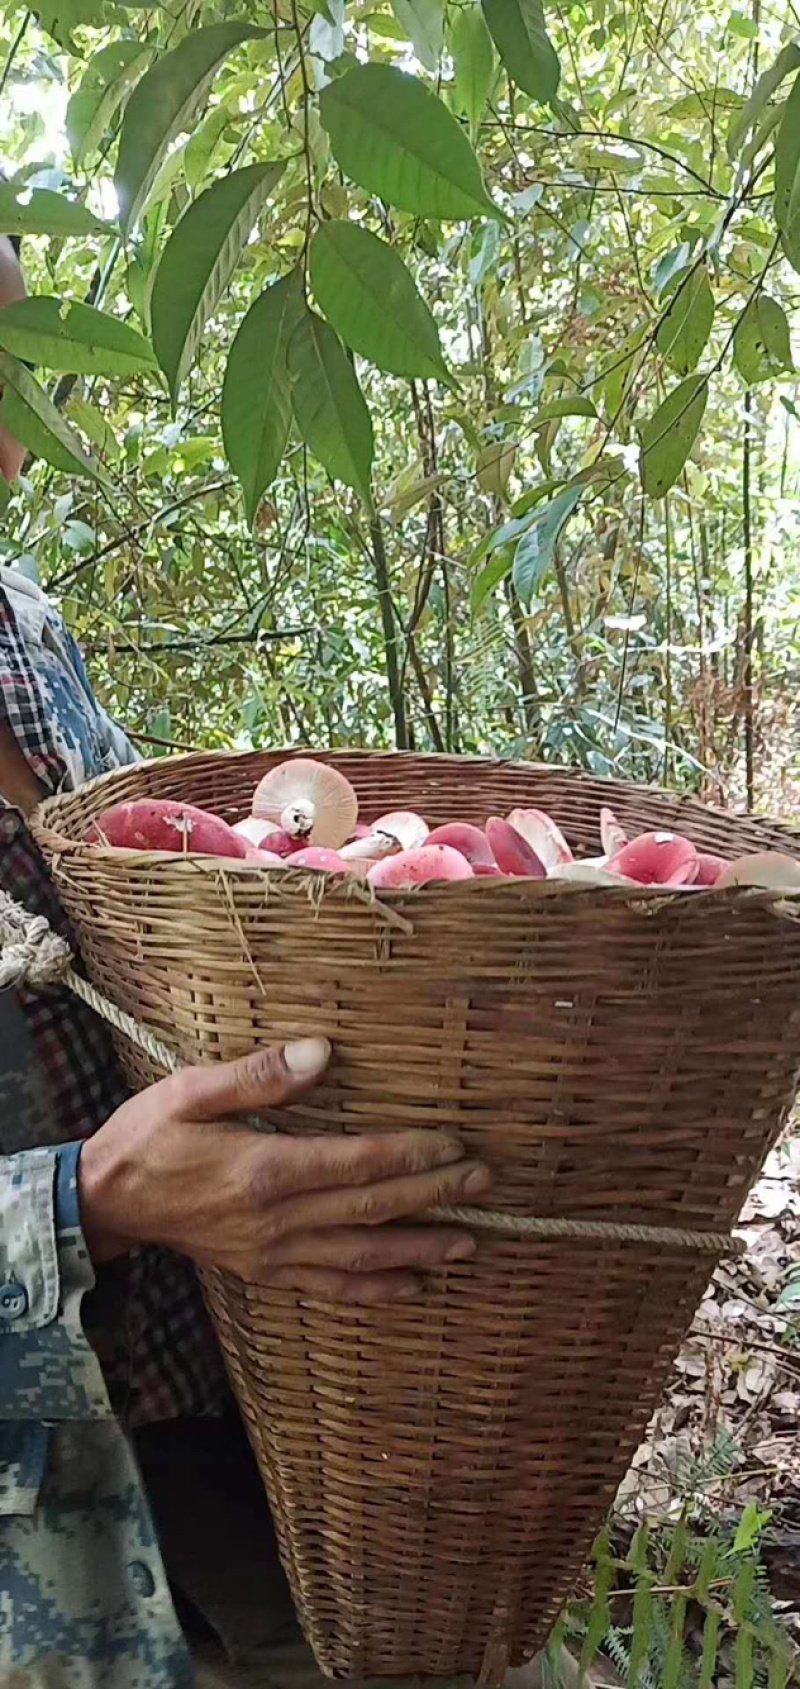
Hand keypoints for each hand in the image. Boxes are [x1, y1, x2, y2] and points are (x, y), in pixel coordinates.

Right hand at [78, 1037, 490, 1303]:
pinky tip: (412, 1287)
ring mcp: (272, 1253)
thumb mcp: (191, 1090)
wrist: (105, 1202)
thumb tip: (323, 1051)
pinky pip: (331, 1288)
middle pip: (371, 1208)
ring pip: (361, 1257)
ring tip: (467, 1242)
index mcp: (264, 1170)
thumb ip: (259, 1074)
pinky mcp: (265, 1272)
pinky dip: (376, 1291)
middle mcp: (276, 1220)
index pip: (357, 1163)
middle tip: (484, 1183)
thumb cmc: (148, 1137)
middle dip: (433, 1196)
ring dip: (418, 1250)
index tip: (456, 1146)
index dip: (411, 1156)